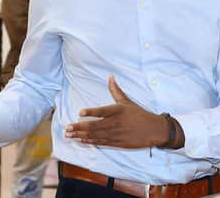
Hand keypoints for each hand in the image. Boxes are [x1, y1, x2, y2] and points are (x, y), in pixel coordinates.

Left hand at [65, 75, 181, 148]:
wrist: (153, 130)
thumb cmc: (139, 114)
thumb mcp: (127, 101)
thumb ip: (116, 90)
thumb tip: (110, 77)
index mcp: (118, 110)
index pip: (103, 111)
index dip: (91, 112)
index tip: (80, 112)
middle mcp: (116, 122)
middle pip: (95, 125)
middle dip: (79, 127)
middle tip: (67, 128)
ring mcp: (116, 134)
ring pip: (95, 135)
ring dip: (81, 135)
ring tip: (69, 134)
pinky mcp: (117, 142)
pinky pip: (101, 142)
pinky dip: (90, 141)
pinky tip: (81, 140)